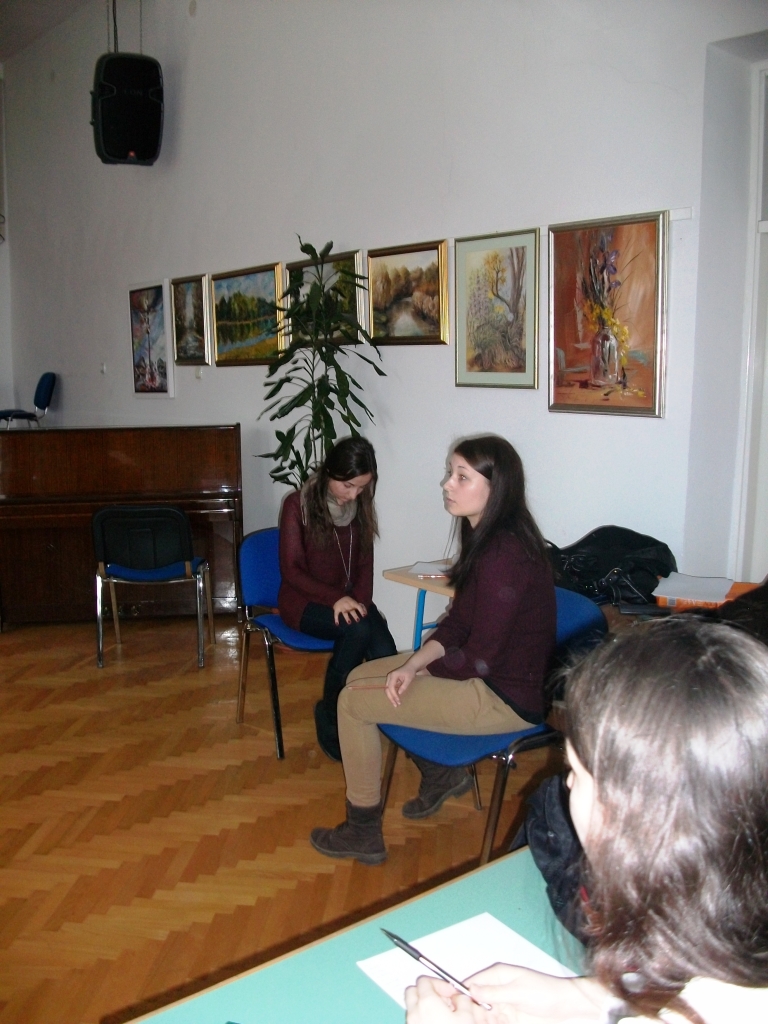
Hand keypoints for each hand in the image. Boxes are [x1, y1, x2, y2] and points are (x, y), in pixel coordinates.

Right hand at [332, 596, 366, 624]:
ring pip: (344, 613)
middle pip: (351, 611)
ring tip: (349, 622)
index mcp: (353, 603)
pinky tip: (337, 624)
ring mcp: (342, 607)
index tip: (364, 615)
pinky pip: (336, 614)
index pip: (358, 606)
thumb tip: (366, 613)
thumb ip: (361, 607)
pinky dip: (336, 619)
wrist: (338, 596)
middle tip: (358, 620)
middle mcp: (347, 605)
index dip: (361, 610)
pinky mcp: (336, 609)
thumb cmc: (349, 601)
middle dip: (355, 615)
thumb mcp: (355, 602)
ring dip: (347, 617)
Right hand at [385, 662, 416, 706]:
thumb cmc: (410, 672)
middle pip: (387, 689)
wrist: (410, 666)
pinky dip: (391, 695)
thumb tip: (399, 693)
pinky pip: (389, 689)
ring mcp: (389, 679)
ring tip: (395, 704)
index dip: (394, 695)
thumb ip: (404, 686)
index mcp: (393, 675)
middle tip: (396, 705)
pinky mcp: (390, 681)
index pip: (391, 687)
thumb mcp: (409, 679)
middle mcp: (389, 677)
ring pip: (387, 690)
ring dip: (391, 697)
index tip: (398, 700)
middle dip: (391, 698)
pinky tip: (395, 700)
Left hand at [405, 975, 476, 1022]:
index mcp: (426, 1002)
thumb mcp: (467, 1016)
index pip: (424, 980)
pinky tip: (438, 1021)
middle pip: (413, 990)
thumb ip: (462, 1000)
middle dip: (427, 990)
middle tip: (443, 998)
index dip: (439, 983)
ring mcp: (411, 1023)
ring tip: (442, 1012)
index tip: (450, 991)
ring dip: (424, 1004)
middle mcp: (414, 1012)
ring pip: (412, 1005)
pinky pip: (414, 1018)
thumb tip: (460, 997)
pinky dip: (423, 1016)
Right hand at [463, 966, 606, 1022]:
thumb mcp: (519, 992)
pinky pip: (491, 1022)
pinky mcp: (507, 1019)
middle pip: (472, 1002)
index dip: (458, 994)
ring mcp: (501, 1005)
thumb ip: (494, 993)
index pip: (470, 984)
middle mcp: (496, 990)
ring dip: (476, 1020)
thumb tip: (470, 990)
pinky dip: (487, 1023)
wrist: (568, 1007)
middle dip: (465, 1012)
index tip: (448, 1006)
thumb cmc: (546, 993)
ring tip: (468, 1022)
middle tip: (461, 1020)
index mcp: (496, 976)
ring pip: (480, 1015)